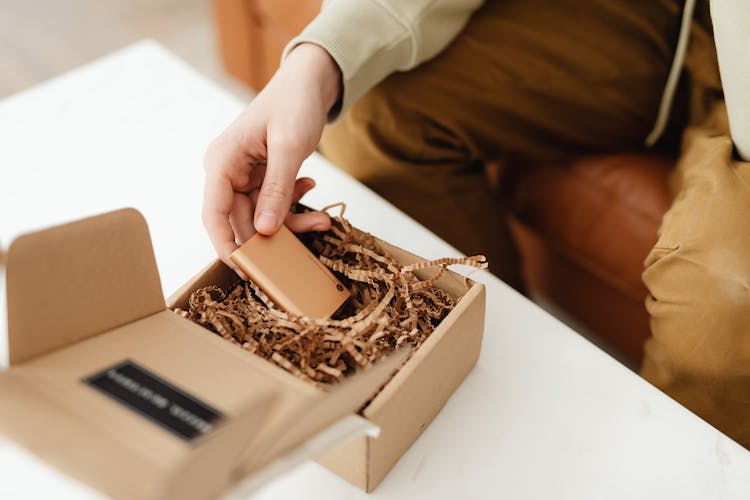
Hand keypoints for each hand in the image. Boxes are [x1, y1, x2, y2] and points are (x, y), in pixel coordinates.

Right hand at [202, 43, 341, 277]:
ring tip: (321, 218)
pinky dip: (293, 204)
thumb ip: (277, 190)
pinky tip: (310, 189)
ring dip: (292, 220)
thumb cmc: (294, 105)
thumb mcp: (289, 148)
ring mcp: (244, 176)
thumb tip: (264, 231)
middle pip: (242, 221)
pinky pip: (273, 204)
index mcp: (222, 162)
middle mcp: (227, 172)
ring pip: (262, 216)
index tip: (246, 271)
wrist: (309, 83)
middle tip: (308, 240)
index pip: (214, 214)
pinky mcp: (261, 177)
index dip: (226, 246)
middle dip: (276, 234)